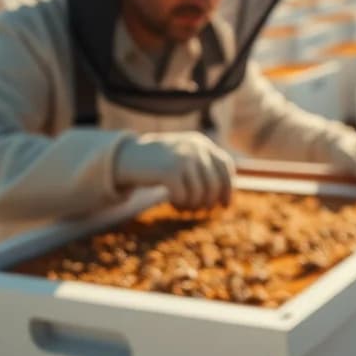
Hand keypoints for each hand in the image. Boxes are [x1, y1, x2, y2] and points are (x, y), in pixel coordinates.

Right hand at [115, 131, 234, 209]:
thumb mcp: (184, 157)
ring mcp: (182, 158)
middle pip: (214, 184)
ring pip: (199, 193)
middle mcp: (195, 147)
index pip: (225, 166)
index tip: (225, 205)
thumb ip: (204, 169)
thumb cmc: (159, 163)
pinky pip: (183, 197)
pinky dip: (179, 204)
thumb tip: (226, 196)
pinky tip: (172, 202)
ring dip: (192, 205)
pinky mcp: (169, 171)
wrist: (127, 157)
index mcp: (201, 143)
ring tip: (183, 207)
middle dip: (208, 202)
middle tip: (199, 212)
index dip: (228, 187)